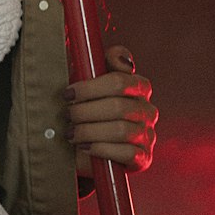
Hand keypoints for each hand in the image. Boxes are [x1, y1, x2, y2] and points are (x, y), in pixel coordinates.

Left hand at [64, 45, 157, 174]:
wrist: (84, 146)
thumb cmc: (86, 107)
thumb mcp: (86, 81)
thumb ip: (99, 61)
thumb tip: (119, 56)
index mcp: (138, 87)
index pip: (120, 81)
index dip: (90, 87)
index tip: (68, 93)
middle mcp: (147, 110)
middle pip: (118, 106)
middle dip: (85, 111)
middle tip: (67, 115)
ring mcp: (148, 134)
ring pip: (121, 130)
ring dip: (89, 131)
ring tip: (71, 132)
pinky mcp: (144, 158)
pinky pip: (126, 153)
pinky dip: (101, 149)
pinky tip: (84, 147)